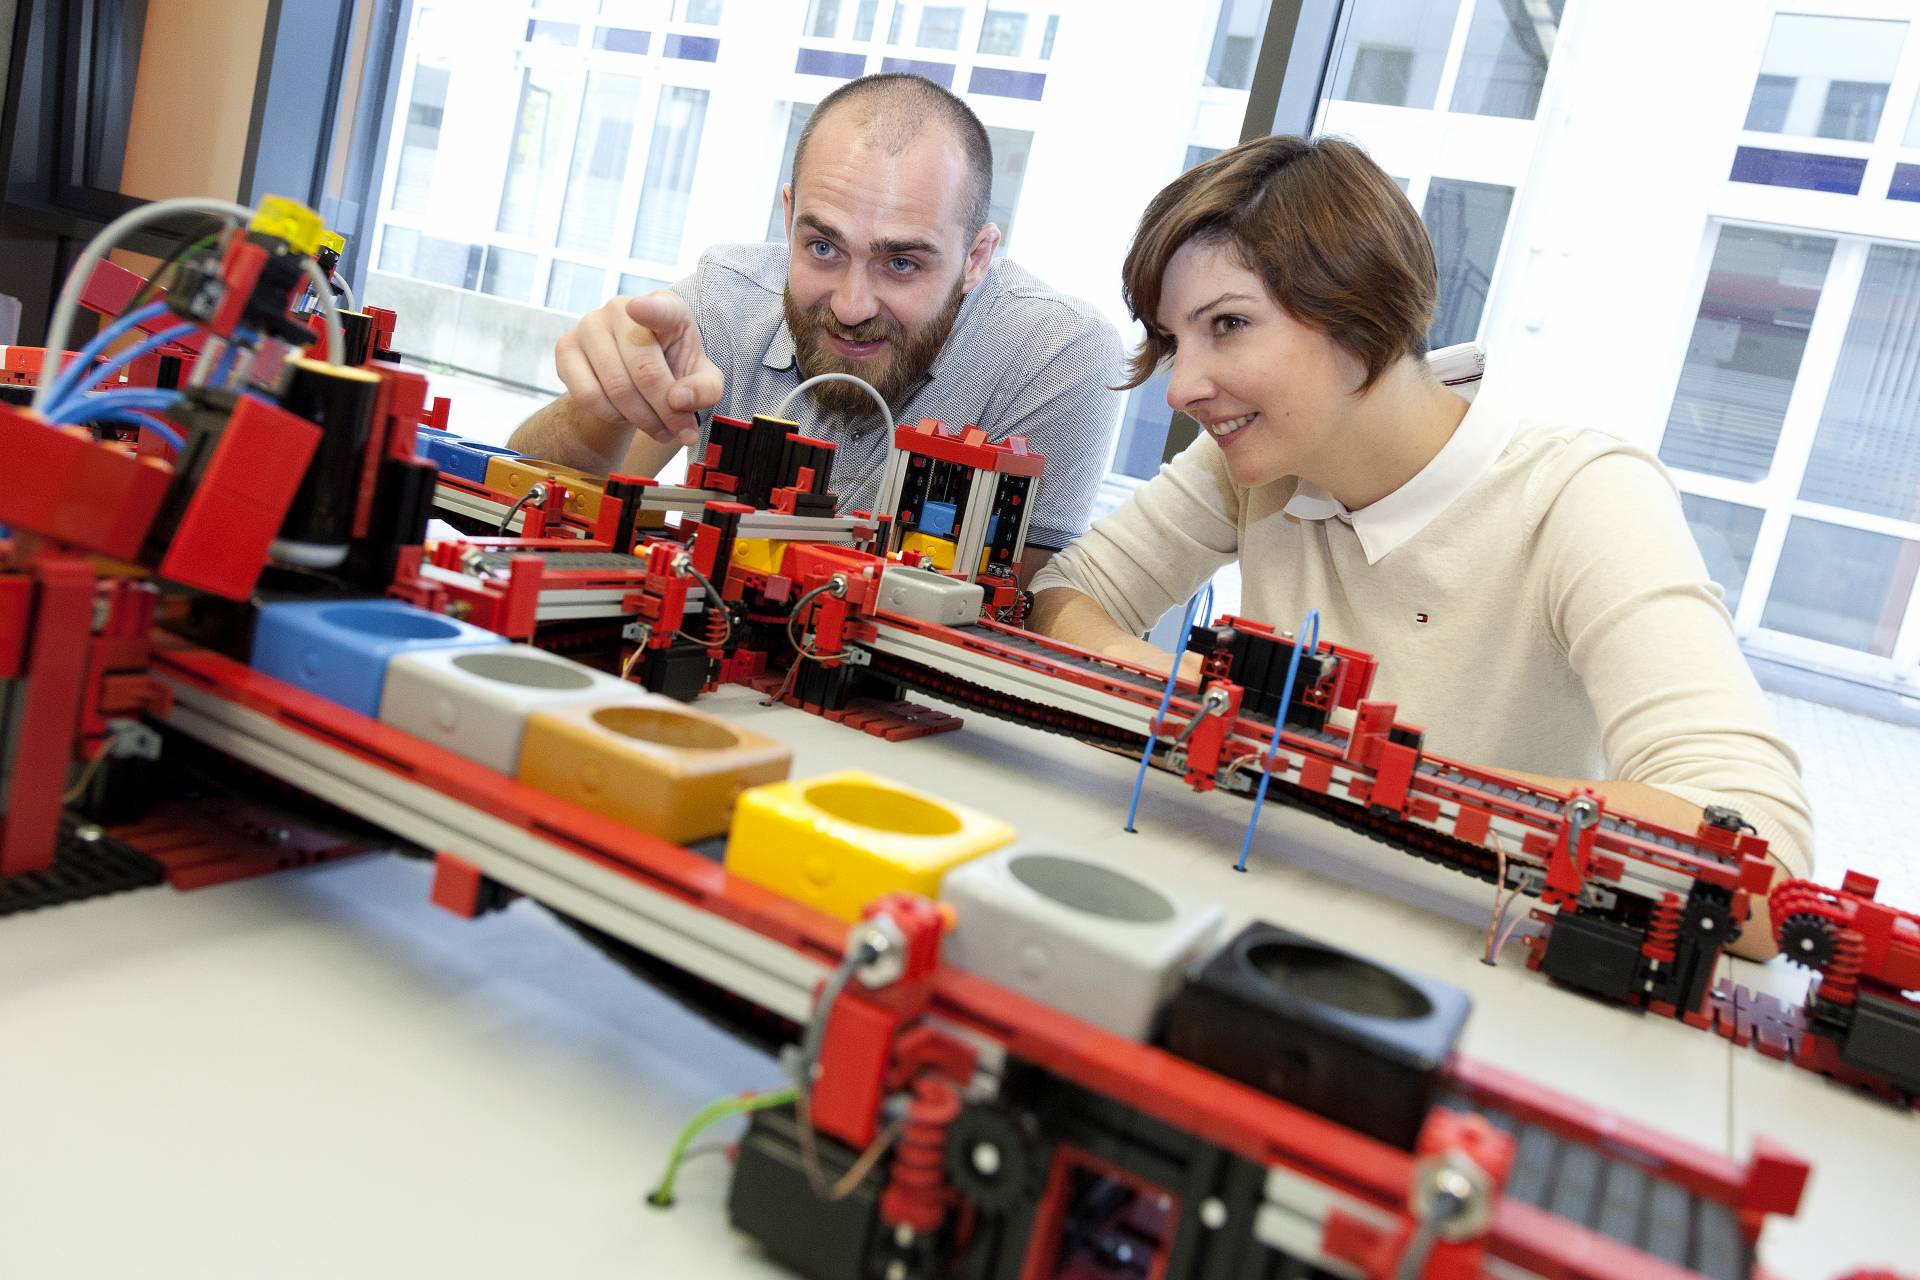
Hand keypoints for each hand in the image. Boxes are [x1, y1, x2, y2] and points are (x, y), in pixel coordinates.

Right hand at [553, 292, 722, 446]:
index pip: (658, 308)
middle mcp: (621, 308)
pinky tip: (625, 415)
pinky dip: (611, 416)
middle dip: (666, 412)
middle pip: (644, 370)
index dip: (649, 309)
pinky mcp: (566, 347)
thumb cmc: (672, 369)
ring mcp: (589, 325)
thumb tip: (679, 400)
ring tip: (658, 428)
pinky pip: (588, 395)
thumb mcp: (702, 380)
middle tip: (678, 433)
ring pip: (617, 388)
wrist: (632, 375)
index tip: (638, 310)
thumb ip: (705, 389)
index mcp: (665, 307)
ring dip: (642, 420)